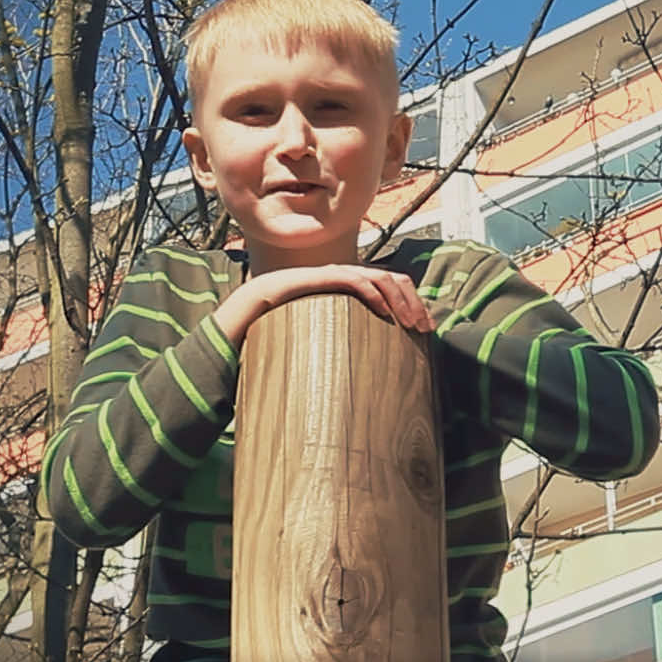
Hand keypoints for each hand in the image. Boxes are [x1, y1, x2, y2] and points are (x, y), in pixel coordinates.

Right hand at [212, 264, 436, 346]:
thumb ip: (342, 353)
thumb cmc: (275, 340)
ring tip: (411, 321)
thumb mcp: (320, 347)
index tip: (425, 329)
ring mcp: (325, 276)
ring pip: (376, 276)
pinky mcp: (312, 279)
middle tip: (425, 327)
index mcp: (345, 292)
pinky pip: (350, 279)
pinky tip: (384, 310)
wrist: (236, 325)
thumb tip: (368, 386)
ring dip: (399, 297)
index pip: (388, 288)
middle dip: (413, 300)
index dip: (410, 304)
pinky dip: (371, 291)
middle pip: (390, 279)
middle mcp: (338, 278)